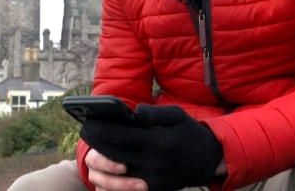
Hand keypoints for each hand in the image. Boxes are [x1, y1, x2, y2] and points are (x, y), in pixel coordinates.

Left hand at [80, 104, 222, 190]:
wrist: (209, 160)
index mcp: (160, 143)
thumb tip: (132, 113)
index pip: (122, 137)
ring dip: (102, 159)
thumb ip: (154, 113)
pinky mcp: (154, 190)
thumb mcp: (177, 115)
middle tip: (84, 131)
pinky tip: (106, 162)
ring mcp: (154, 181)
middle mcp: (155, 164)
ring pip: (118, 173)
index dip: (101, 130)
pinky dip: (115, 174)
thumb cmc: (189, 133)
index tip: (87, 122)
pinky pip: (128, 184)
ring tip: (93, 145)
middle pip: (115, 155)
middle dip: (96, 143)